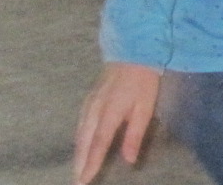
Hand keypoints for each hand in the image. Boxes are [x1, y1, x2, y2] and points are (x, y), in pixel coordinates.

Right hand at [74, 62, 161, 183]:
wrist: (133, 51)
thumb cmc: (144, 80)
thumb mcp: (146, 107)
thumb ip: (135, 134)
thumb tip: (128, 160)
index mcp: (110, 112)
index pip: (98, 143)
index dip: (91, 162)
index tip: (84, 180)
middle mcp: (95, 109)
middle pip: (84, 140)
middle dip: (80, 161)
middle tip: (77, 180)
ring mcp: (90, 102)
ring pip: (80, 131)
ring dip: (77, 150)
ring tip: (77, 167)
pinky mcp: (89, 97)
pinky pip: (80, 121)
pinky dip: (78, 136)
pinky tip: (79, 143)